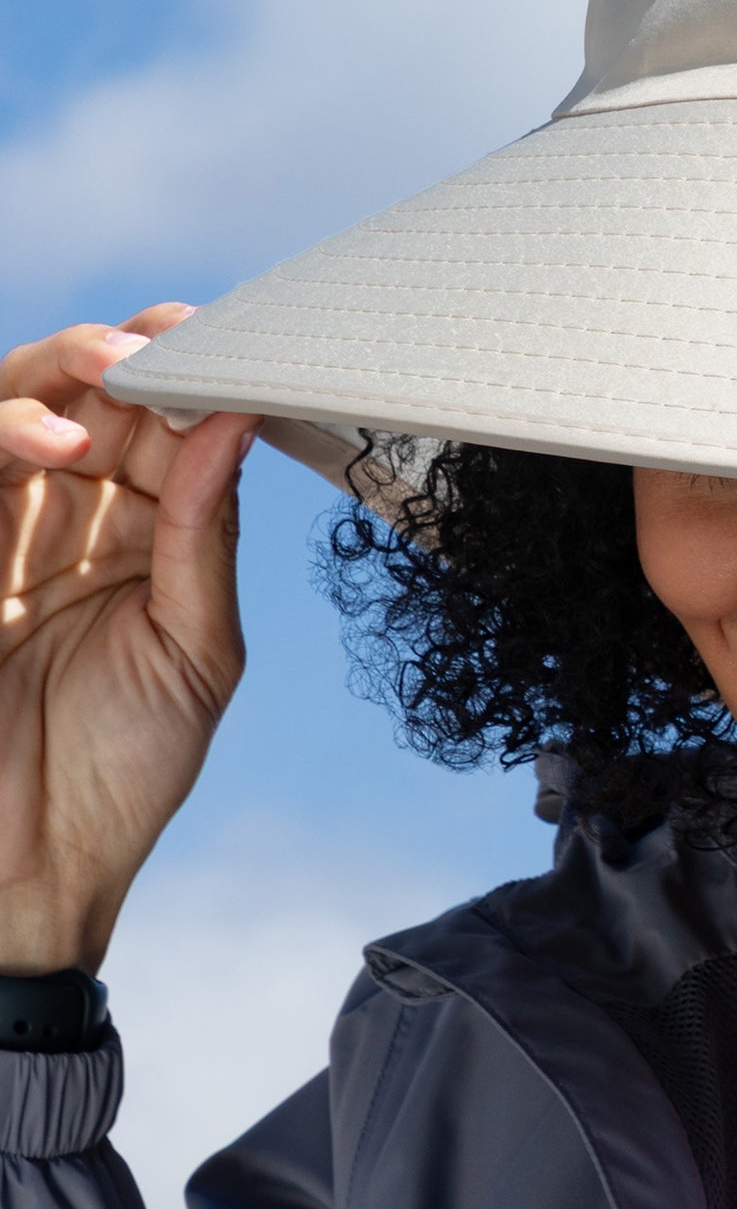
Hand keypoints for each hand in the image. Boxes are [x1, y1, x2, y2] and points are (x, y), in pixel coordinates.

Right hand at [0, 306, 259, 974]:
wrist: (31, 873)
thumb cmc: (121, 772)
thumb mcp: (194, 646)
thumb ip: (205, 530)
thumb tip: (240, 421)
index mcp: (141, 536)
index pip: (163, 429)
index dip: (194, 382)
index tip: (234, 346)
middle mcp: (68, 523)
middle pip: (84, 400)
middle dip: (125, 353)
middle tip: (172, 334)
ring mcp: (2, 535)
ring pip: (14, 411)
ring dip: (63, 370)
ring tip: (119, 363)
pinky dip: (9, 435)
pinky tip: (66, 439)